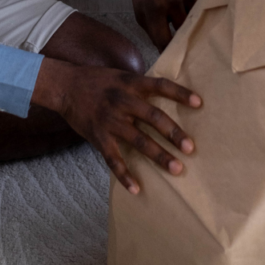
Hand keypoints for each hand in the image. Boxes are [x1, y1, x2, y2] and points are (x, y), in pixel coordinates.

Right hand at [32, 58, 201, 193]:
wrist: (65, 86)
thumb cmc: (96, 81)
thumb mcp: (121, 76)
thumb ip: (140, 87)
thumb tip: (166, 95)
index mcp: (131, 84)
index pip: (160, 86)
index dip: (180, 94)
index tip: (199, 103)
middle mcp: (123, 101)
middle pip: (153, 117)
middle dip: (173, 133)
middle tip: (190, 148)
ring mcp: (110, 120)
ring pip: (138, 140)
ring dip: (159, 155)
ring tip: (176, 168)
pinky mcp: (98, 136)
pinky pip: (113, 159)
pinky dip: (124, 175)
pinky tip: (136, 189)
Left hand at [127, 0, 204, 50]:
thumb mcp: (140, 12)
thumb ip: (153, 32)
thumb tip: (167, 51)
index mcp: (154, 10)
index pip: (165, 40)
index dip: (170, 51)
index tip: (174, 58)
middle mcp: (172, 0)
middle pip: (185, 30)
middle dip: (184, 38)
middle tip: (187, 44)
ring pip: (198, 16)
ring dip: (194, 22)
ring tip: (193, 25)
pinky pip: (204, 2)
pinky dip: (201, 7)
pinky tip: (196, 7)